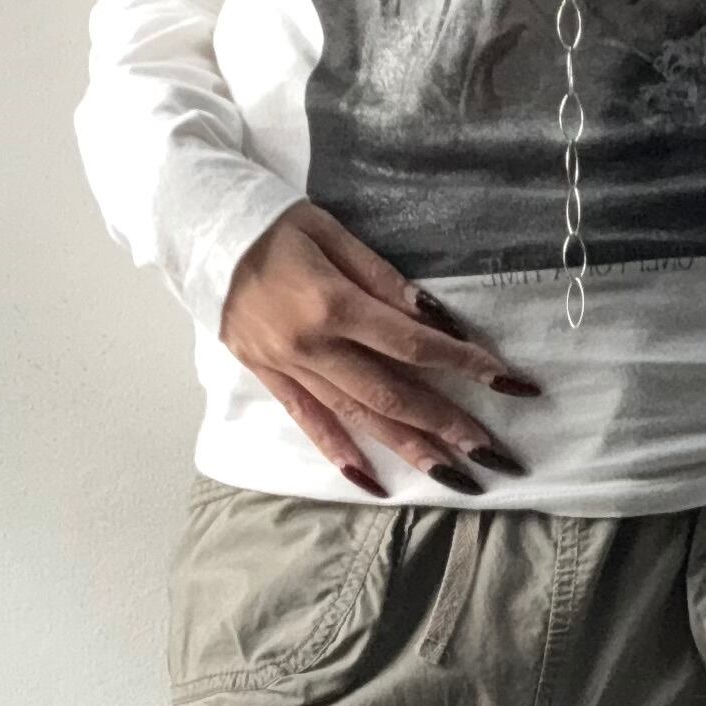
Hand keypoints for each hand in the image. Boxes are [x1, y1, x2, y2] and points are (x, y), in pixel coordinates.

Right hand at [221, 201, 541, 493]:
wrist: (195, 230)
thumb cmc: (270, 222)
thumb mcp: (331, 232)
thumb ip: (382, 278)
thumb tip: (433, 318)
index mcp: (333, 305)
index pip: (414, 344)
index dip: (466, 365)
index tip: (511, 383)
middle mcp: (313, 347)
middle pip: (393, 395)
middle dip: (450, 426)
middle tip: (496, 456)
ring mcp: (289, 367)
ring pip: (359, 418)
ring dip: (410, 450)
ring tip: (455, 477)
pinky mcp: (269, 377)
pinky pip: (309, 423)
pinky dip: (341, 455)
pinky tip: (374, 483)